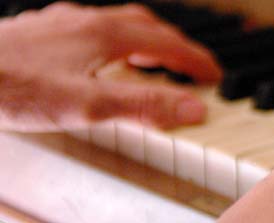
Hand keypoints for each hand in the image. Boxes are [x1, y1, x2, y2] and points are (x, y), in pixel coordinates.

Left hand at [0, 2, 220, 130]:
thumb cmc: (11, 88)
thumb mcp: (89, 107)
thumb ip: (144, 108)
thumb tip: (194, 110)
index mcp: (106, 35)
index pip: (168, 44)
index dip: (197, 61)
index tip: (215, 76)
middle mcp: (86, 21)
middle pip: (147, 26)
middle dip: (177, 46)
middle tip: (194, 66)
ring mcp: (61, 24)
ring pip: (118, 24)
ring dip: (146, 41)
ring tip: (155, 60)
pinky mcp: (39, 32)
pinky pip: (91, 29)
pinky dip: (113, 42)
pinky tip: (99, 58)